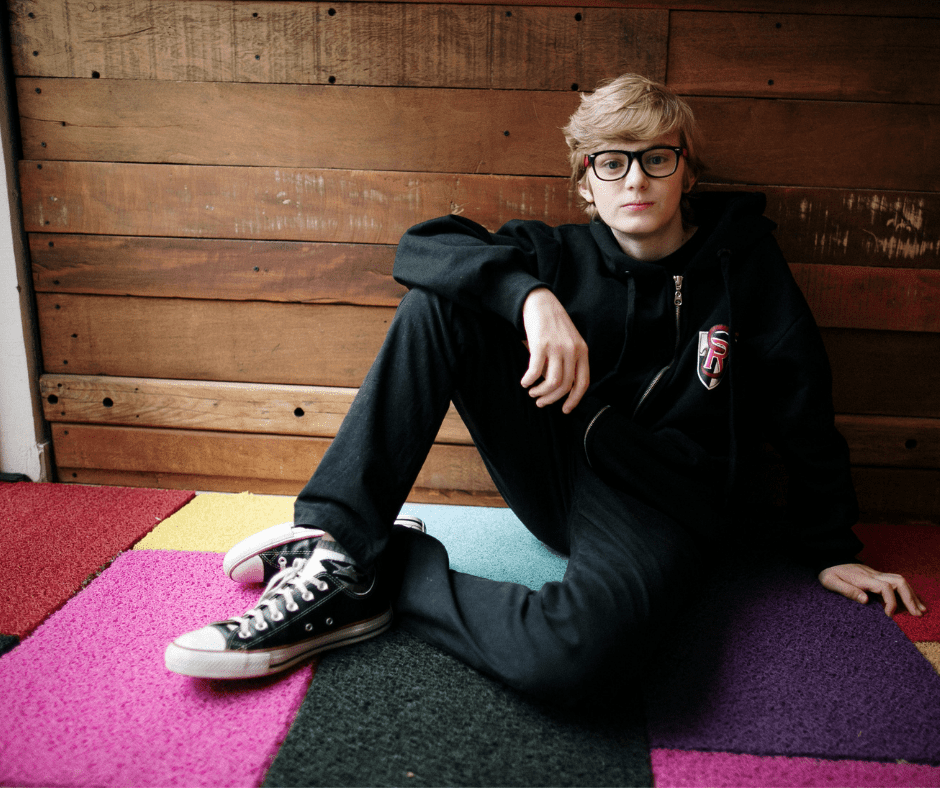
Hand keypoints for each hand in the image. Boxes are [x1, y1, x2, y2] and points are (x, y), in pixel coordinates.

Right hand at [520, 288, 589, 413]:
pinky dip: (529, 380)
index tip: (565, 410)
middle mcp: (572, 351)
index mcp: (582, 351)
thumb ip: (569, 361)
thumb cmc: (553, 324)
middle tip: (541, 402)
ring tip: (532, 392)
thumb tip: (559, 388)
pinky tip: (524, 382)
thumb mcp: (569, 341)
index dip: (574, 400)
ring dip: (540, 392)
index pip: (583, 382)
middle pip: (565, 385)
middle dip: (552, 399)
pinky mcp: (541, 344)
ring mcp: (557, 347)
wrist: (541, 302)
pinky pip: (535, 371)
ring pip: (552, 382)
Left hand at [819, 563, 926, 616]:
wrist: (829, 558)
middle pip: (899, 581)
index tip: (889, 615)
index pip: (885, 587)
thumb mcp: (831, 582)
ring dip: (911, 594)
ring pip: (900, 580)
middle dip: (910, 598)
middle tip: (916, 614)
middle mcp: (873, 575)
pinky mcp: (877, 576)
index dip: (891, 601)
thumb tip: (865, 600)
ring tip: (920, 610)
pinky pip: (896, 582)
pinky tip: (911, 601)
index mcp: (863, 578)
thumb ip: (847, 591)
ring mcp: (876, 574)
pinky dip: (906, 591)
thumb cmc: (829, 572)